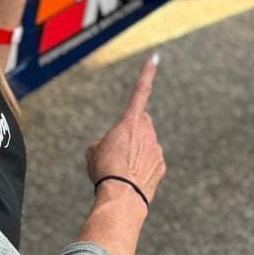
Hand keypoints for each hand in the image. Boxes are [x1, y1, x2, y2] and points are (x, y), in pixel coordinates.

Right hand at [86, 55, 164, 207]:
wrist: (121, 196)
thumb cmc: (104, 170)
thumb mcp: (92, 151)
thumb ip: (103, 141)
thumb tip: (108, 146)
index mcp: (130, 122)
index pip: (140, 92)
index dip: (147, 73)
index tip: (155, 58)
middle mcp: (147, 132)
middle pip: (141, 122)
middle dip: (132, 129)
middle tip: (117, 148)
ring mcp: (156, 149)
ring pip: (146, 144)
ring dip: (135, 151)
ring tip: (120, 169)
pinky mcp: (161, 166)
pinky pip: (151, 161)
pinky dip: (142, 166)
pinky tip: (131, 178)